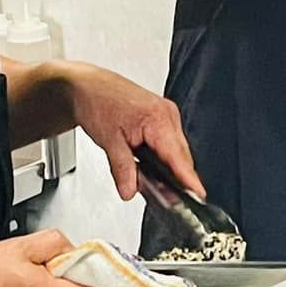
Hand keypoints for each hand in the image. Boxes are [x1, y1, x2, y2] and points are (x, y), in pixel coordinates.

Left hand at [65, 64, 203, 199]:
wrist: (88, 86)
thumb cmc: (97, 101)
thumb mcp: (108, 140)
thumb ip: (122, 169)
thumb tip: (130, 190)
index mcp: (158, 118)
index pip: (177, 156)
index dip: (188, 178)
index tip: (197, 195)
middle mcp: (167, 114)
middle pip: (180, 156)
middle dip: (175, 179)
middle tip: (165, 199)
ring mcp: (166, 114)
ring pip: (175, 151)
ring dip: (168, 168)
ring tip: (154, 184)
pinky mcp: (161, 117)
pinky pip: (169, 143)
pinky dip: (162, 157)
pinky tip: (151, 167)